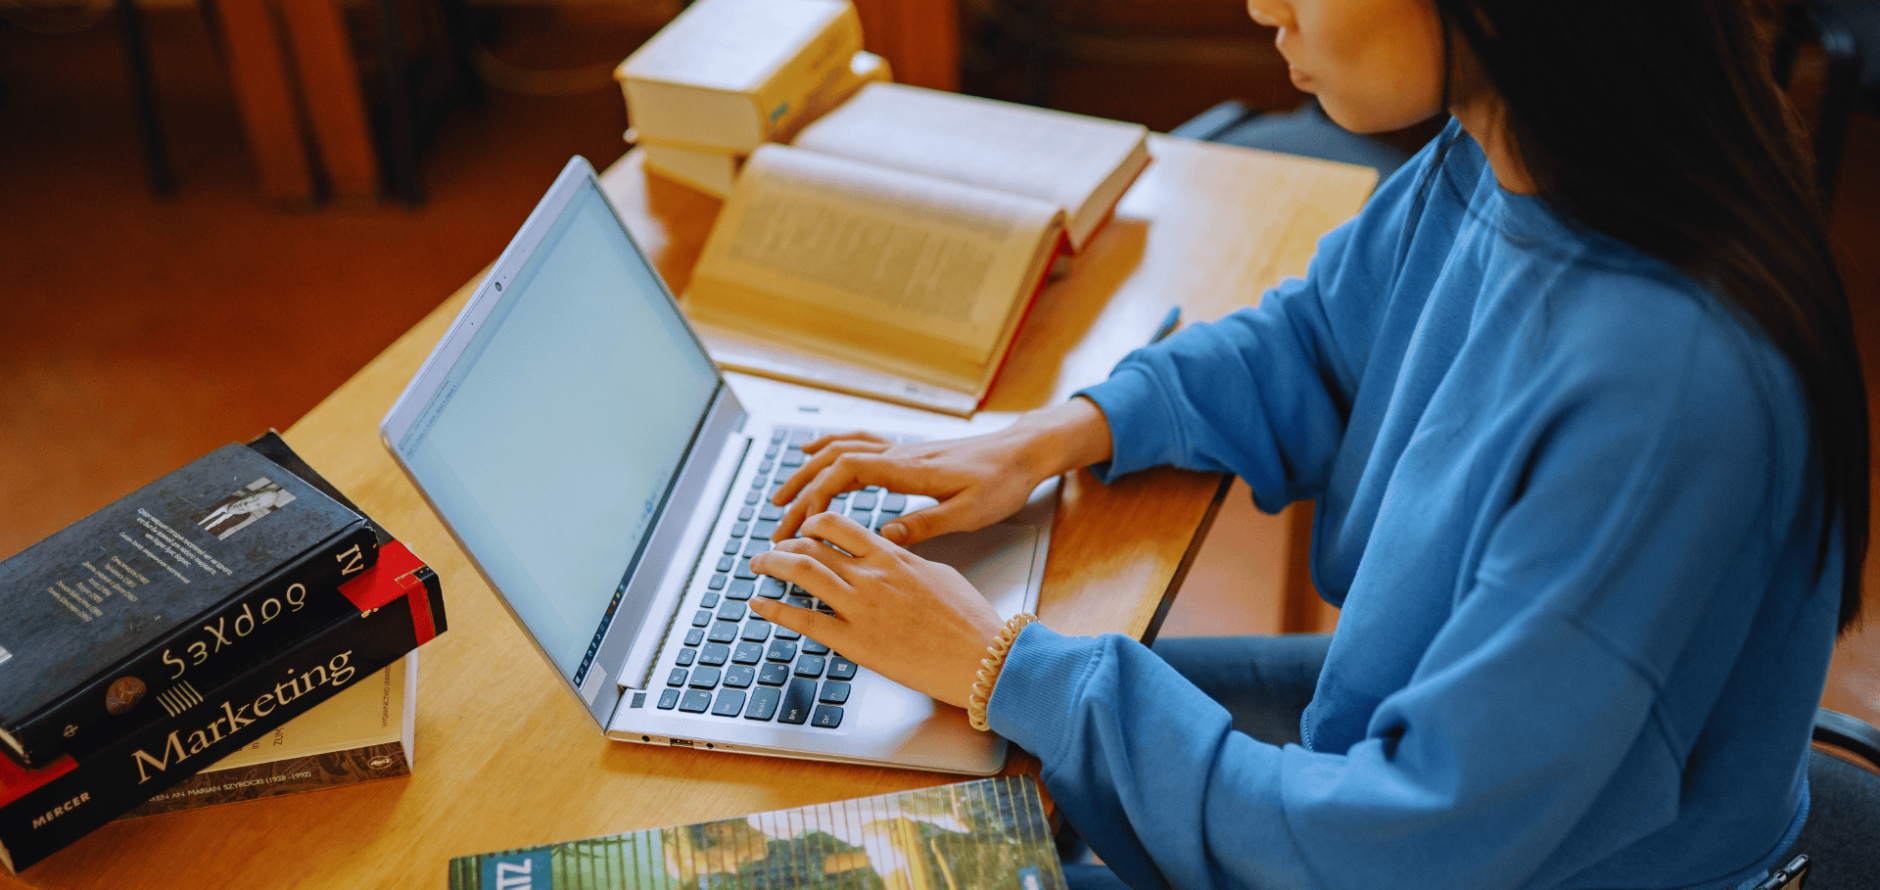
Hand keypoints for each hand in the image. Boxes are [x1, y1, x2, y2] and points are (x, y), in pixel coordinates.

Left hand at [748, 512, 1002, 709]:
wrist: (984, 657)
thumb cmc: (971, 621)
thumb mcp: (942, 574)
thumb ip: (910, 563)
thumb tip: (894, 559)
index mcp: (893, 557)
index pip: (840, 527)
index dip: (813, 525)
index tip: (802, 530)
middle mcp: (872, 576)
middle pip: (812, 547)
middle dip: (784, 545)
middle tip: (770, 551)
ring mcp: (861, 608)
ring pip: (802, 573)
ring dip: (772, 566)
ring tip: (758, 566)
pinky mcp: (855, 642)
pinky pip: (804, 620)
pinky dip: (775, 609)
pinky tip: (759, 604)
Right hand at [769, 399, 1113, 545]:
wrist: (1023, 452)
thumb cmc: (1002, 482)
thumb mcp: (970, 511)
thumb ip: (926, 524)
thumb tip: (884, 536)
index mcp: (909, 470)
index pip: (847, 471)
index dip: (818, 494)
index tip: (803, 522)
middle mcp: (898, 455)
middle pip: (833, 462)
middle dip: (800, 491)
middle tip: (778, 523)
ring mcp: (900, 451)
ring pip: (839, 451)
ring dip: (806, 472)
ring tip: (781, 497)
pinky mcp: (906, 454)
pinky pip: (856, 444)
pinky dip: (827, 447)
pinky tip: (812, 453)